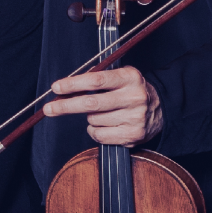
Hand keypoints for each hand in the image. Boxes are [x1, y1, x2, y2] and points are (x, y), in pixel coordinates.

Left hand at [44, 65, 163, 144]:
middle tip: (49, 109)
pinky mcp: (133, 135)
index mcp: (130, 78)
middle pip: (91, 103)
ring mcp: (135, 118)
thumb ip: (96, 79)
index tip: (56, 88)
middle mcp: (134, 97)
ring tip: (102, 113)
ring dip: (89, 118)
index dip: (73, 84)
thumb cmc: (131, 91)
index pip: (96, 80)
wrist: (162, 109)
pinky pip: (100, 135)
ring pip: (94, 120)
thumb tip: (64, 89)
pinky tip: (105, 124)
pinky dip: (95, 131)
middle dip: (66, 106)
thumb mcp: (120, 77)